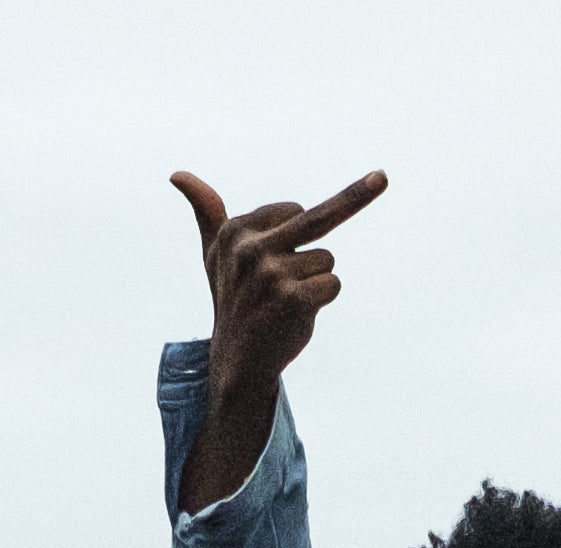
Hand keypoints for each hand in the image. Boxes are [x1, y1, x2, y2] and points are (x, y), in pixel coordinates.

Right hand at [172, 167, 379, 408]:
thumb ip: (206, 211)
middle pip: (320, 217)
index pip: (295, 211)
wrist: (238, 360)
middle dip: (358, 195)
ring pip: (327, 261)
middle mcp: (251, 248)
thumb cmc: (232, 301)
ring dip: (315, 283)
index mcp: (235, 231)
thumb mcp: (215, 254)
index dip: (296, 235)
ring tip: (286, 303)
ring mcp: (272, 274)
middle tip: (382, 178)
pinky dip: (322, 300)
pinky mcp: (292, 298)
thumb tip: (177, 175)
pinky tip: (296, 315)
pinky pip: (332, 285)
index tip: (280, 253)